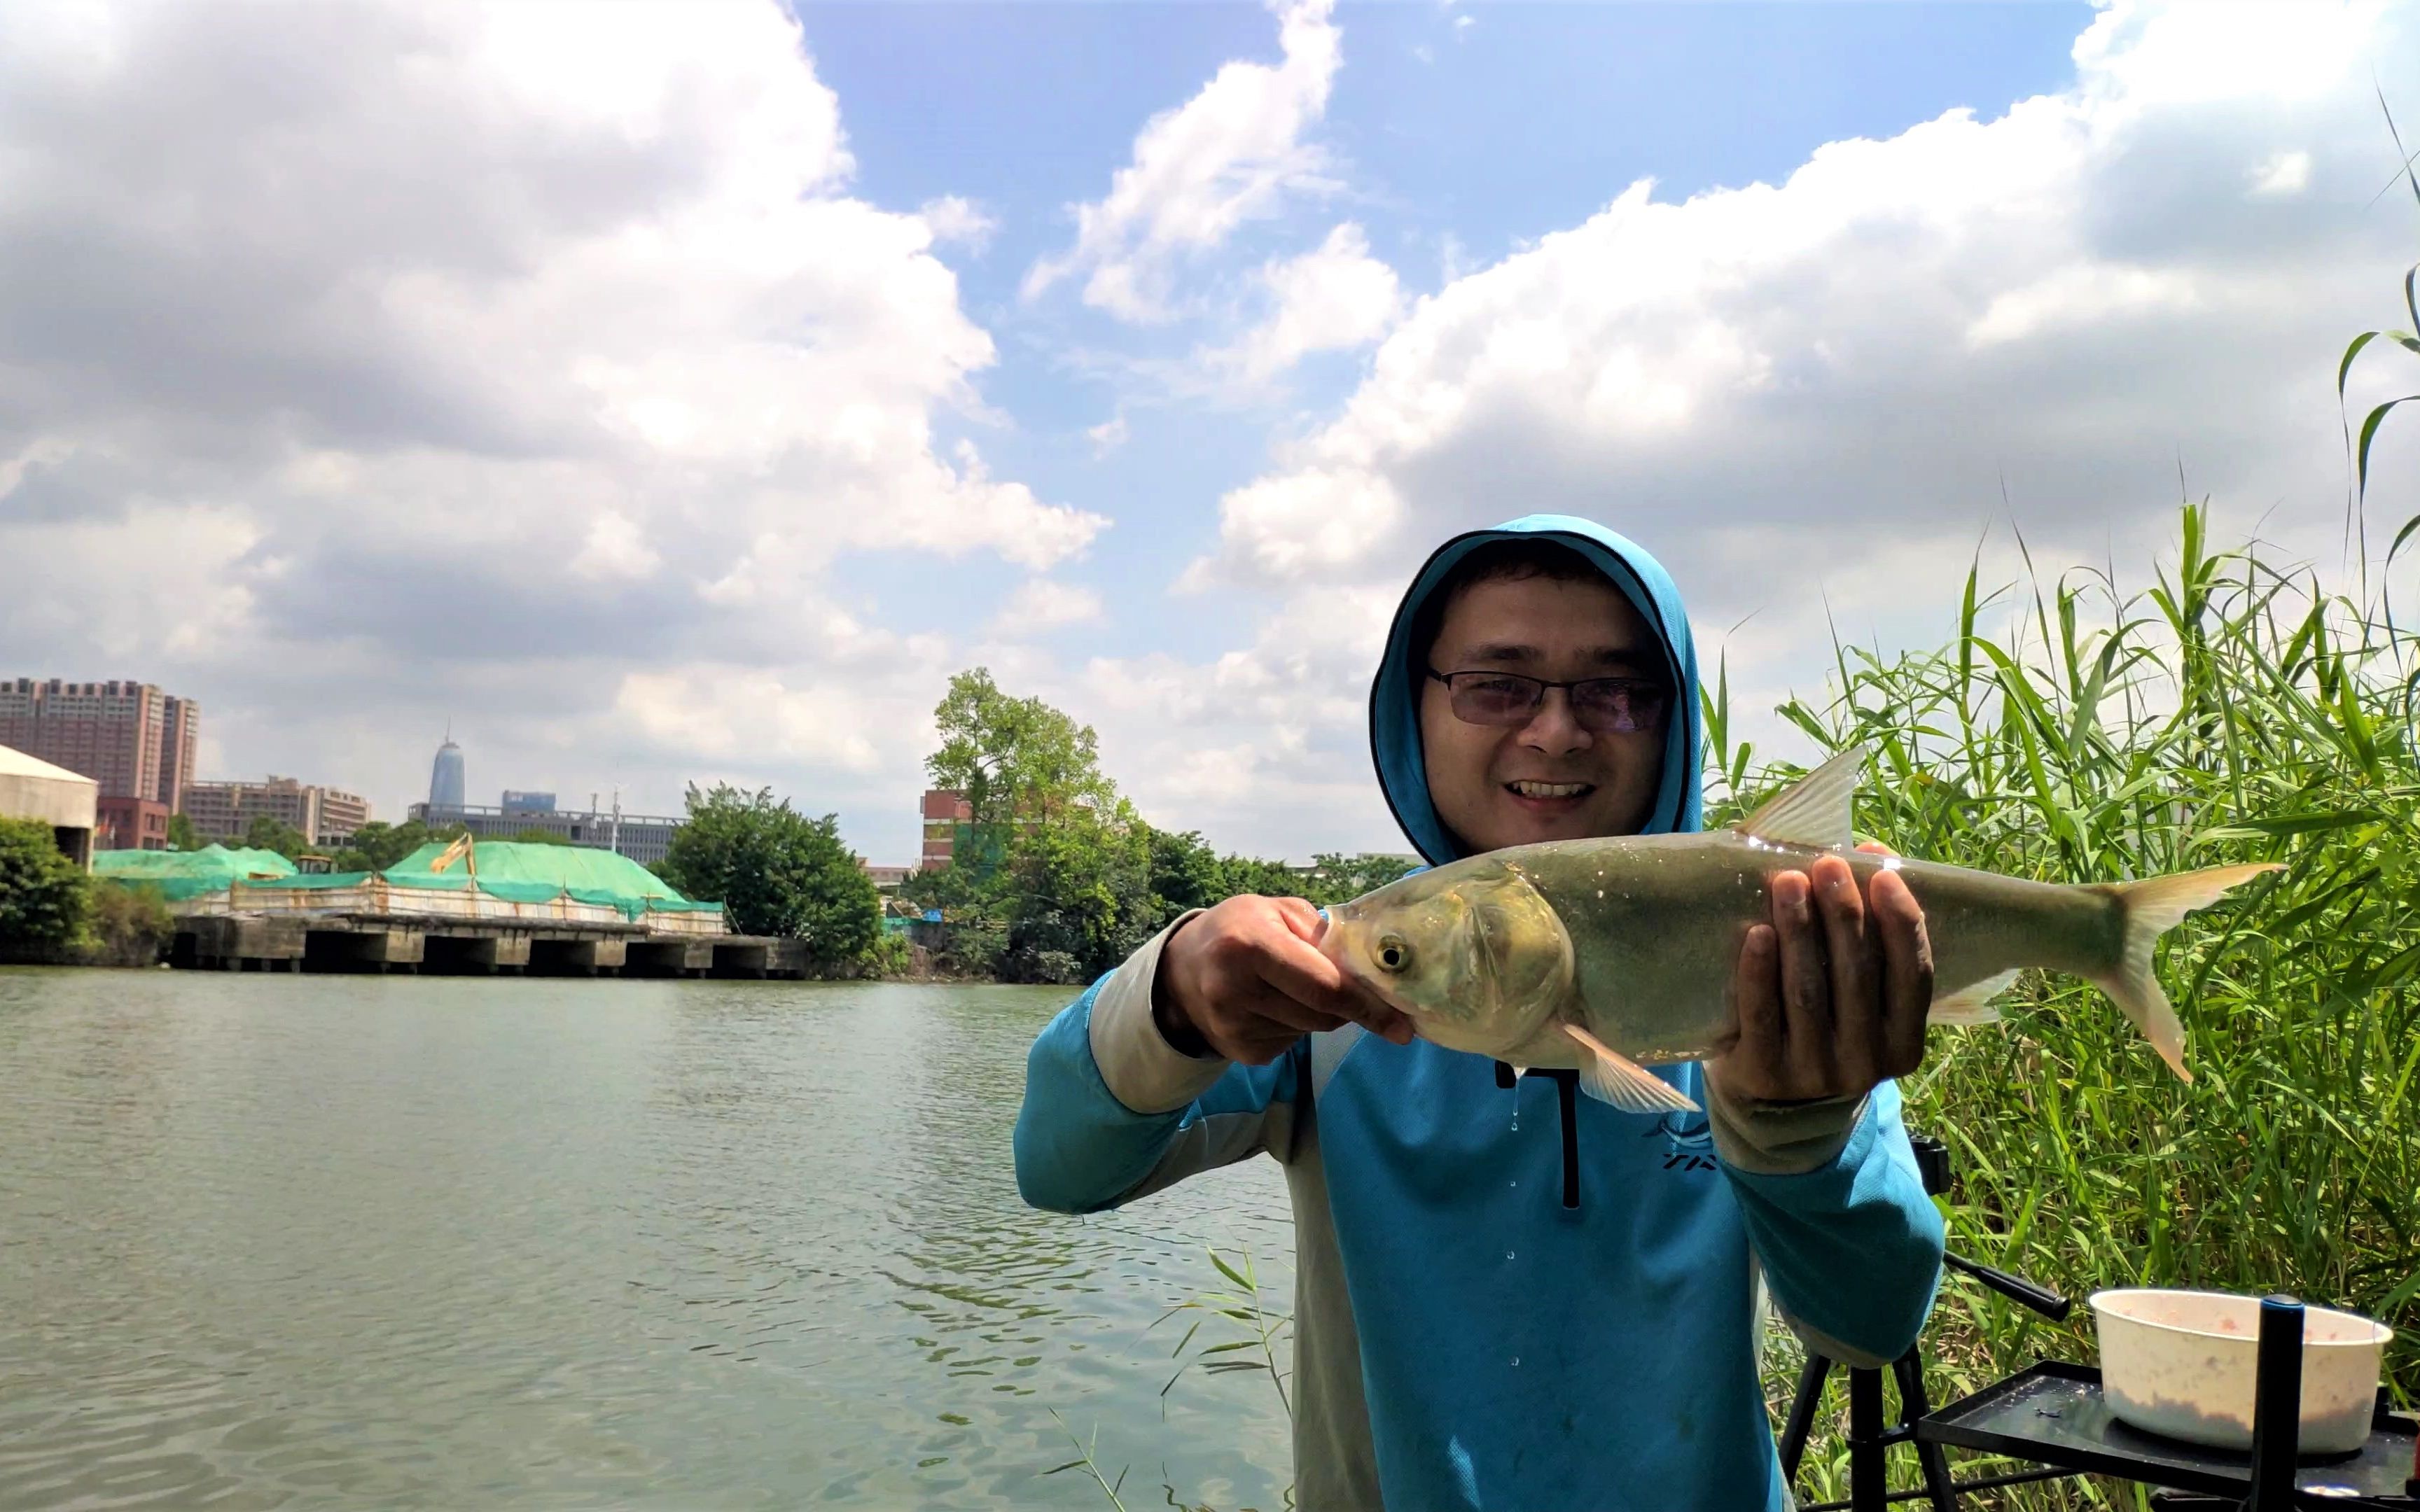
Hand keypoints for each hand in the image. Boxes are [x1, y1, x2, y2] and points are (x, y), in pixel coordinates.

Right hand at [1153, 896, 1415, 1064]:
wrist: (1181, 969)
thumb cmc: (1240, 929)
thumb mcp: (1278, 911)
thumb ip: (1325, 936)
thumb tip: (1374, 971)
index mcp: (1249, 945)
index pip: (1325, 987)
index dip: (1368, 1007)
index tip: (1402, 1026)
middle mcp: (1236, 990)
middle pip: (1324, 1015)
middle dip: (1346, 1004)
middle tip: (1344, 986)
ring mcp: (1235, 1028)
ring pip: (1311, 1030)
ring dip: (1318, 1012)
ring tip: (1290, 986)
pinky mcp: (1240, 1052)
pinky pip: (1293, 1043)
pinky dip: (1296, 1025)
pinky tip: (1272, 1005)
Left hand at [1706, 843, 1934, 1103]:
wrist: (1775, 1107)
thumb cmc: (1826, 1027)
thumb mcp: (1861, 1000)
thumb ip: (1872, 937)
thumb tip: (1871, 851)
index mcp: (1903, 1043)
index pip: (1912, 976)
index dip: (1901, 923)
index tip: (1882, 875)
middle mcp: (1865, 1063)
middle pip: (1857, 976)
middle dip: (1843, 914)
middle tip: (1826, 866)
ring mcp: (1813, 1072)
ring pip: (1808, 990)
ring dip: (1800, 930)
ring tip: (1788, 883)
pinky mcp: (1763, 1074)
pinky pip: (1762, 1015)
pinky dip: (1759, 971)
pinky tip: (1758, 934)